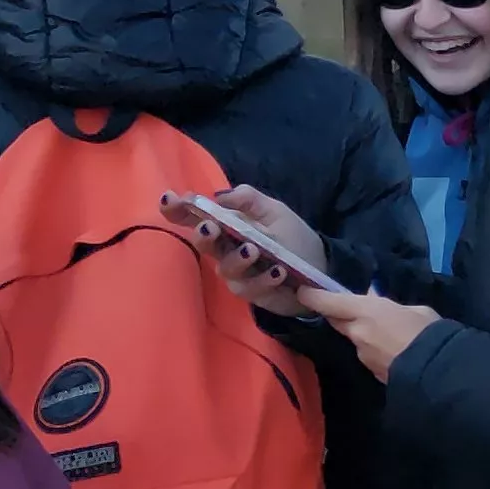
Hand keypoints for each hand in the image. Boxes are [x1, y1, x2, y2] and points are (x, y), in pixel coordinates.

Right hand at [169, 185, 319, 315]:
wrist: (321, 267)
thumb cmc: (293, 238)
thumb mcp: (275, 212)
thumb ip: (250, 200)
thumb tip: (220, 195)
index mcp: (228, 227)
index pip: (196, 218)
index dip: (178, 210)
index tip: (169, 199)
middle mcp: (226, 250)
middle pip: (204, 244)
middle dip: (203, 235)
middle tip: (210, 227)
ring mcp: (238, 274)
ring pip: (226, 268)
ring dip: (237, 258)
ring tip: (253, 249)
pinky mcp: (253, 292)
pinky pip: (251, 288)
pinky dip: (264, 279)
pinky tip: (278, 271)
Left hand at [296, 285, 437, 380]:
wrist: (437, 370)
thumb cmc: (428, 331)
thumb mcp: (415, 309)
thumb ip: (393, 307)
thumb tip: (381, 304)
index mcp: (366, 311)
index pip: (329, 302)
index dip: (312, 296)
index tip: (302, 291)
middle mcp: (357, 333)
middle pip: (336, 320)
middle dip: (338, 314)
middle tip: (349, 308)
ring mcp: (362, 354)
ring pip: (354, 338)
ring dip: (361, 333)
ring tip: (384, 332)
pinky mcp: (371, 371)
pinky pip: (367, 353)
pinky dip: (374, 348)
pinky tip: (392, 349)